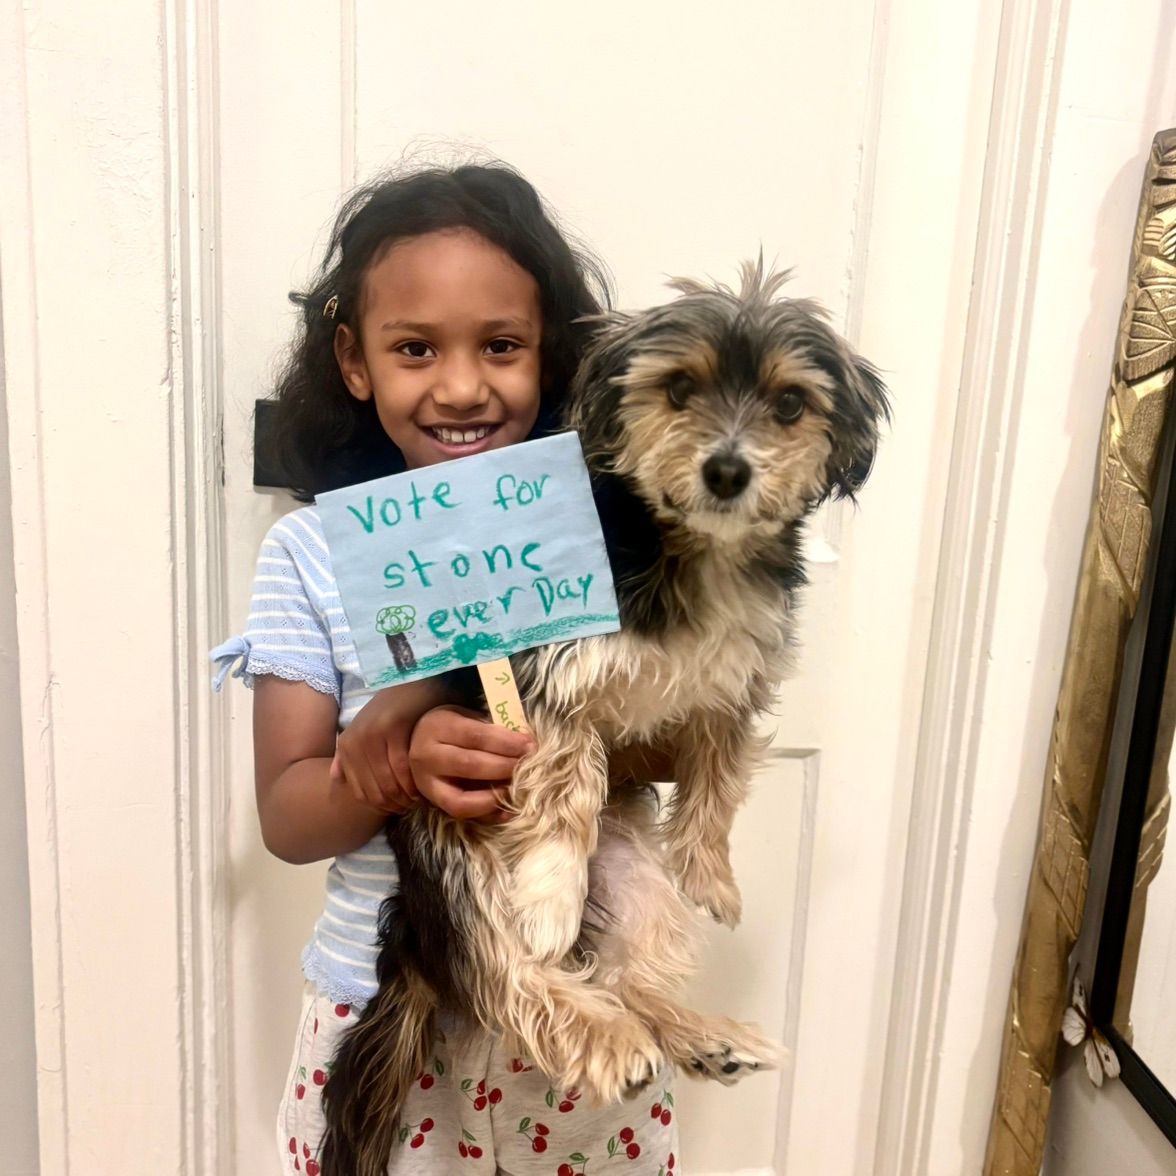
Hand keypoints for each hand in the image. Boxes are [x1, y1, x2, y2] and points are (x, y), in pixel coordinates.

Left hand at [330, 680, 444, 813]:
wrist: (411, 682)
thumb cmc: (389, 709)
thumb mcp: (363, 730)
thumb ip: (346, 756)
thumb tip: (334, 779)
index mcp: (346, 747)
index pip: (361, 793)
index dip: (381, 806)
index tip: (399, 807)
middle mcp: (355, 743)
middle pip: (376, 791)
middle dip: (395, 804)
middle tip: (412, 805)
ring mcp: (373, 735)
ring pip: (390, 782)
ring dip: (406, 795)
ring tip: (419, 797)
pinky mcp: (394, 729)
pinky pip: (404, 767)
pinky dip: (414, 781)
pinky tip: (423, 782)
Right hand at [409, 705, 533, 821]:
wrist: (417, 744)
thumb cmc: (451, 728)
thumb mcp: (466, 717)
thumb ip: (491, 729)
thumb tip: (525, 744)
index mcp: (439, 727)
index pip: (476, 735)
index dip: (506, 742)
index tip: (530, 745)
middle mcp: (428, 756)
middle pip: (470, 765)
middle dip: (504, 767)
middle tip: (529, 766)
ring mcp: (427, 783)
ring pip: (461, 798)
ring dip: (495, 796)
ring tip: (517, 788)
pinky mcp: (433, 802)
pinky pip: (461, 814)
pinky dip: (488, 814)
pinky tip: (507, 808)